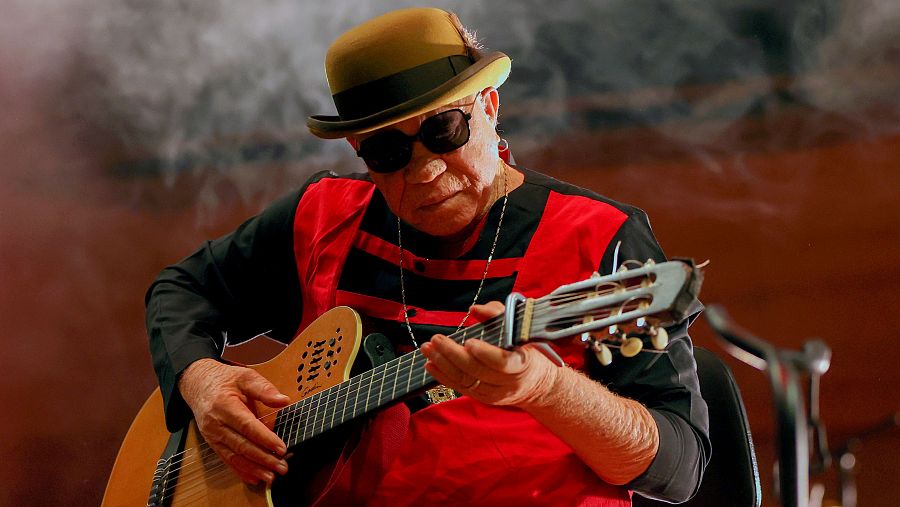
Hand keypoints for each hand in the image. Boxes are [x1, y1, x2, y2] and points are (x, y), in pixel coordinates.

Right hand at [178, 358, 290, 484]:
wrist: (198, 384)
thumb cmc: (225, 380)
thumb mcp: (245, 376)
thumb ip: (264, 389)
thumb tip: (283, 400)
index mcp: (225, 405)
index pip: (247, 426)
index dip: (265, 439)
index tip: (281, 448)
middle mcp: (216, 423)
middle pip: (241, 445)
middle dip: (263, 459)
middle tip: (282, 467)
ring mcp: (213, 435)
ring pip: (234, 456)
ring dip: (253, 469)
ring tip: (271, 477)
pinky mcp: (212, 443)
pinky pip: (227, 460)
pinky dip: (240, 471)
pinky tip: (254, 478)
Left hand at [420, 302, 559, 407]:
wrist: (533, 383)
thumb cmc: (522, 349)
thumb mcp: (517, 328)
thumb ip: (497, 315)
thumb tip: (475, 310)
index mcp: (520, 363)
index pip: (502, 362)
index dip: (485, 353)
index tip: (469, 341)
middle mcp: (507, 382)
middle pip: (477, 371)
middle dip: (453, 354)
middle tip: (437, 339)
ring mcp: (493, 393)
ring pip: (465, 381)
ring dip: (442, 364)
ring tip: (428, 349)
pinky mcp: (482, 398)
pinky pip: (460, 388)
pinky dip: (443, 376)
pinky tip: (430, 364)